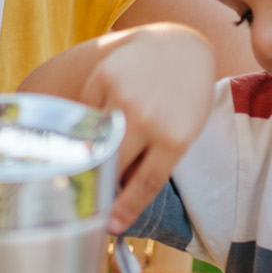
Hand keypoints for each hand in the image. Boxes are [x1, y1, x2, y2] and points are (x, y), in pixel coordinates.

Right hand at [78, 23, 215, 235]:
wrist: (178, 46)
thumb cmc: (185, 97)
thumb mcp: (184, 131)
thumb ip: (156, 159)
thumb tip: (118, 186)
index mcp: (175, 138)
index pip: (143, 184)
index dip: (124, 209)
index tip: (111, 226)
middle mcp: (146, 118)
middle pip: (113, 165)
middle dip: (102, 184)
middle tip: (92, 196)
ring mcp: (121, 96)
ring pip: (94, 139)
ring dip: (93, 152)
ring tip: (93, 158)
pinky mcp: (102, 78)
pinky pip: (86, 113)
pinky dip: (90, 122)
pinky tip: (101, 117)